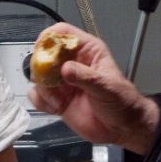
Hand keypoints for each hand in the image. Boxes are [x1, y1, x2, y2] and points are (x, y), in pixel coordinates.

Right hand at [28, 23, 158, 153]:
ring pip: (39, 75)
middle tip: (50, 81)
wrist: (122, 127)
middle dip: (42, 67)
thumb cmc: (122, 101)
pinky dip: (41, 101)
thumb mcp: (107, 86)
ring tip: (57, 99)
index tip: (43, 51)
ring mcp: (63, 81)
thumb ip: (86, 77)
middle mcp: (72, 63)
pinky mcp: (57, 98)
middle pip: (45, 53)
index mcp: (87, 51)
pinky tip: (56, 108)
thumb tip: (65, 69)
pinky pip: (38, 95)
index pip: (63, 33)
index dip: (50, 38)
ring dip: (42, 87)